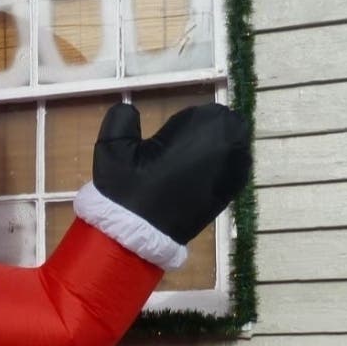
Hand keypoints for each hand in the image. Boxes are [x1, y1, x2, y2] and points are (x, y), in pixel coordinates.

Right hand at [92, 103, 250, 244]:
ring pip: (234, 145)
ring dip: (215, 148)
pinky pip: (234, 168)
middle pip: (227, 125)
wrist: (139, 236)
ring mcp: (234, 171)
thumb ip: (122, 117)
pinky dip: (219, 167)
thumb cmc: (127, 189)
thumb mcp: (112, 147)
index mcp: (204, 128)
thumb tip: (130, 109)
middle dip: (205, 132)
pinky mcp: (232, 192)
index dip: (185, 122)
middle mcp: (228, 146)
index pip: (206, 111)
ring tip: (185, 164)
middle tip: (176, 149)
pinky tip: (195, 178)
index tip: (165, 138)